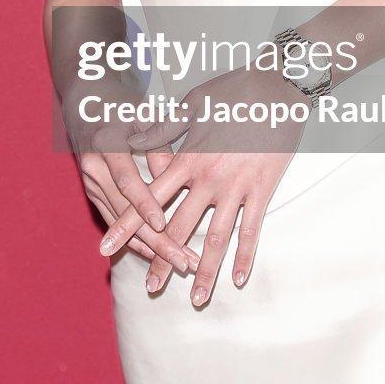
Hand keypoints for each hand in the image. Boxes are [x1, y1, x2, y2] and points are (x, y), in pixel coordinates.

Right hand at [62, 74, 200, 285]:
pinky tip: (157, 257)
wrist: (85, 102)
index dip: (144, 204)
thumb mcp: (143, 116)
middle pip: (125, 211)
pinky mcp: (92, 194)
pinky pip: (115, 222)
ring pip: (121, 224)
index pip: (126, 180)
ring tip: (181, 264)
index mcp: (106, 142)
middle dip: (156, 239)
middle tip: (183, 260)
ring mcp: (90, 183)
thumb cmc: (121, 105)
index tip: (163, 224)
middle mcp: (94, 167)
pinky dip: (135, 241)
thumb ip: (160, 146)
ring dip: (151, 247)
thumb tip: (177, 179)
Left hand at [101, 64, 310, 304]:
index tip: (106, 249)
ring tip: (195, 298)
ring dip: (204, 270)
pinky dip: (245, 256)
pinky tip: (239, 279)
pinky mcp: (263, 190)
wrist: (277, 86)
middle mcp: (208, 179)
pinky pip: (252, 230)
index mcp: (187, 160)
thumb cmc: (232, 91)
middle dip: (163, 259)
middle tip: (150, 286)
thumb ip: (162, 129)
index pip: (149, 201)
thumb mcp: (191, 105)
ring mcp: (237, 188)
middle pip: (179, 228)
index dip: (126, 226)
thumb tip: (133, 143)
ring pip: (216, 238)